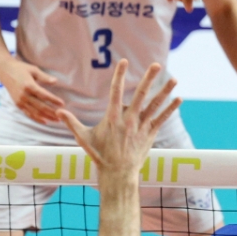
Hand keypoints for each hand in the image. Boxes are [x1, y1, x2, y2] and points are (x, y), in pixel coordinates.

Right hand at [0, 55, 64, 124]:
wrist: (4, 71)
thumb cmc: (20, 68)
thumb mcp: (33, 69)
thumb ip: (44, 77)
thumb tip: (55, 81)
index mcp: (29, 85)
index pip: (44, 95)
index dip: (53, 100)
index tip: (62, 104)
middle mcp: (24, 95)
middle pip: (41, 106)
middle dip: (52, 112)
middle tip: (62, 115)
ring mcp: (20, 101)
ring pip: (35, 112)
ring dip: (47, 117)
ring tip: (57, 120)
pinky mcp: (18, 104)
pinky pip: (28, 114)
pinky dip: (37, 118)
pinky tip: (45, 121)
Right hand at [57, 60, 181, 178]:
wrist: (117, 174)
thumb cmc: (99, 155)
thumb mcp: (83, 138)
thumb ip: (72, 122)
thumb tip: (57, 112)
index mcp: (112, 117)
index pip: (116, 91)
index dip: (119, 75)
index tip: (123, 61)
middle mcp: (129, 120)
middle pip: (141, 95)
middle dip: (149, 78)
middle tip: (157, 65)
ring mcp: (141, 127)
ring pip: (155, 105)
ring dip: (164, 91)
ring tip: (173, 79)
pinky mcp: (149, 134)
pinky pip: (161, 119)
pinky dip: (170, 109)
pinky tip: (178, 99)